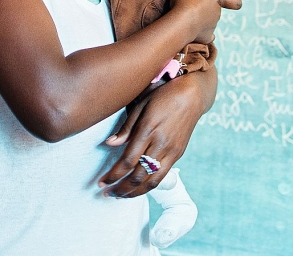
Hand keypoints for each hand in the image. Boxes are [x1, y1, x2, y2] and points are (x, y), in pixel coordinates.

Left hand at [98, 73, 207, 197]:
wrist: (192, 95)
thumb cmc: (163, 96)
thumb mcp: (140, 105)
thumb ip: (126, 128)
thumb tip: (109, 144)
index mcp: (148, 130)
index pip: (127, 161)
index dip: (113, 175)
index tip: (101, 182)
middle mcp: (161, 144)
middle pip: (139, 176)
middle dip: (121, 189)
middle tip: (107, 193)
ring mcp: (171, 151)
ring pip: (152, 181)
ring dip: (135, 193)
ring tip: (121, 196)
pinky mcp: (178, 154)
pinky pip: (162, 176)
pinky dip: (148, 186)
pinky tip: (138, 188)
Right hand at [169, 0, 240, 42]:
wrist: (181, 24)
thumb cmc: (184, 2)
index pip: (235, 1)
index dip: (235, 1)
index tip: (232, 0)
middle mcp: (218, 12)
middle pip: (217, 10)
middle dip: (209, 9)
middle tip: (195, 8)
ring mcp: (213, 25)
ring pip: (212, 22)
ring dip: (204, 21)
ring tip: (190, 19)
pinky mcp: (207, 36)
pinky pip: (207, 36)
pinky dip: (203, 35)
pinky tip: (195, 33)